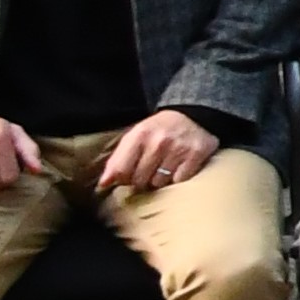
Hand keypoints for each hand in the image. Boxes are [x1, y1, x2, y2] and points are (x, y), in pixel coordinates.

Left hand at [96, 110, 220, 192]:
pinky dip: (177, 179)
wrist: (194, 116)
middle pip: (140, 180)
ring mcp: (178, 148)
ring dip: (160, 180)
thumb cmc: (158, 131)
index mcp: (139, 135)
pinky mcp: (196, 155)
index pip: (121, 170)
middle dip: (141, 180)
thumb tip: (103, 184)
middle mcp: (158, 141)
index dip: (122, 179)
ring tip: (164, 169)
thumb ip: (117, 160)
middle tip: (148, 172)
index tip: (127, 177)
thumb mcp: (135, 137)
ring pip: (159, 183)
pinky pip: (179, 181)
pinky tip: (178, 168)